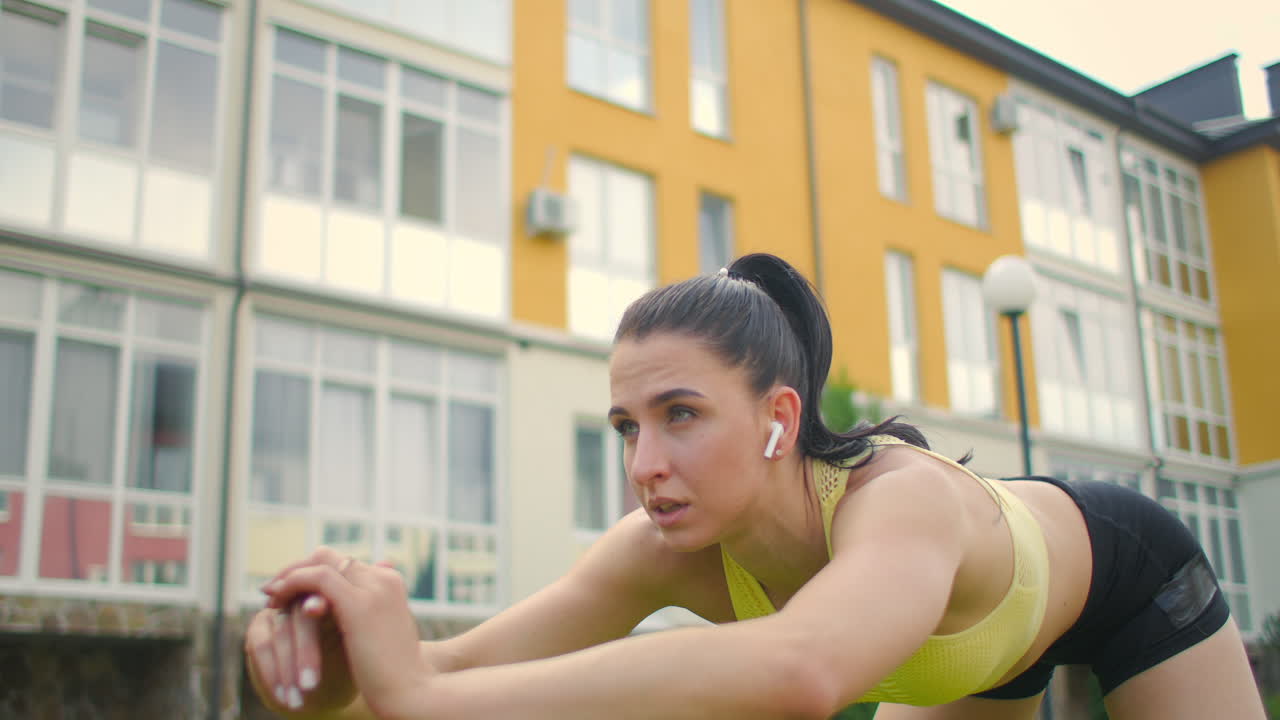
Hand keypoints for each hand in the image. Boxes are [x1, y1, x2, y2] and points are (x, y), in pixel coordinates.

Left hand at [262, 553, 430, 718]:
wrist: (411, 691)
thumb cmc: (395, 672)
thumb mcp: (380, 635)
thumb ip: (365, 614)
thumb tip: (339, 610)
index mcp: (390, 582)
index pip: (343, 563)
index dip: (312, 572)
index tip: (291, 589)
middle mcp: (383, 578)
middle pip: (330, 556)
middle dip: (298, 568)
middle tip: (273, 588)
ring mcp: (373, 588)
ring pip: (321, 561)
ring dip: (290, 574)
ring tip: (270, 594)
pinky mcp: (358, 604)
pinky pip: (316, 578)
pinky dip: (292, 584)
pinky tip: (276, 601)